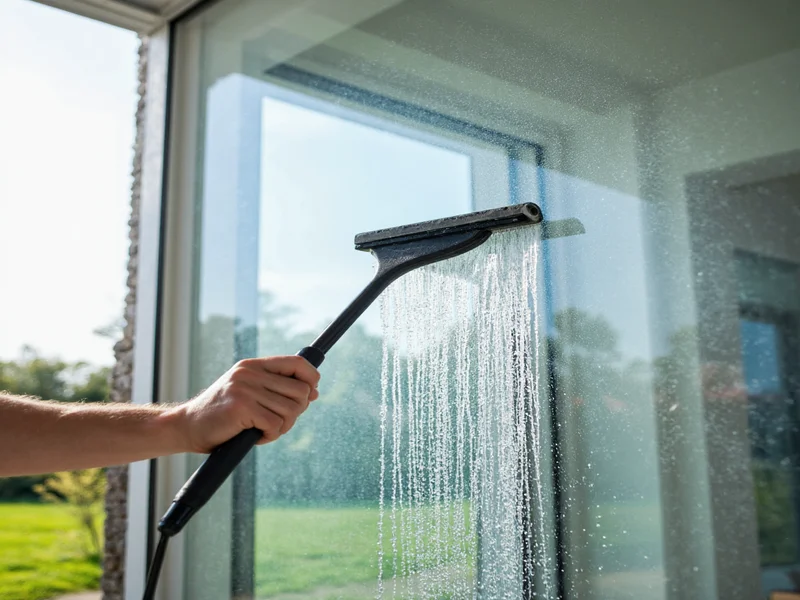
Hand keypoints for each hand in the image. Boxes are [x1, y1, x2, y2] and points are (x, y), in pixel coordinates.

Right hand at [169, 356, 319, 452]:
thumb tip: (314, 392)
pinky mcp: (241, 407)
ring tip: (263, 429)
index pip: (298, 363)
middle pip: (300, 391)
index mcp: (254, 365)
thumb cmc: (221, 414)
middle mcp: (250, 373)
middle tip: (277, 422)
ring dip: (282, 427)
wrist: (186, 427)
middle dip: (296, 412)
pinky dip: (271, 435)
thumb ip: (277, 389)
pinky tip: (256, 436)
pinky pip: (276, 424)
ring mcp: (245, 388)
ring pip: (291, 410)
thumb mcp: (249, 392)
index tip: (310, 394)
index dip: (311, 379)